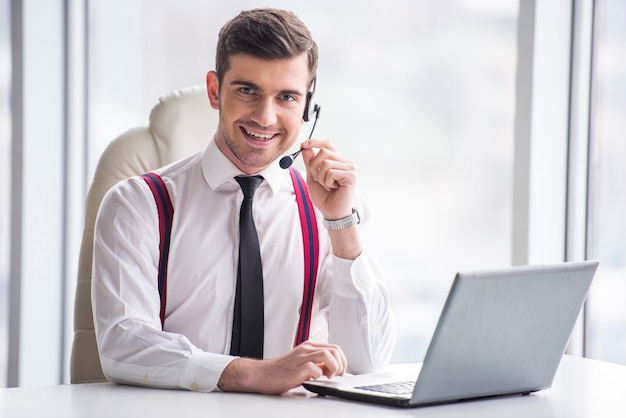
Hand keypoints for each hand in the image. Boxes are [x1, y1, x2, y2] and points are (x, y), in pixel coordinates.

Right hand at [217, 341, 347, 394]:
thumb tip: (330, 369)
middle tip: (336, 375)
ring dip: (333, 367)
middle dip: (341, 363)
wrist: (261, 375)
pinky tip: (313, 379)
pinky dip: (318, 375)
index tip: (340, 370)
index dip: (342, 359)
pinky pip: (314, 368)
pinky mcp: (296, 369)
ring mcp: (301, 358)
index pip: (334, 347)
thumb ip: (315, 362)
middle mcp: (306, 349)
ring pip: (327, 355)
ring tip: (328, 376)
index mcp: (308, 347)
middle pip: (334, 349)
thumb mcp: (301, 362)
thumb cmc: (279, 371)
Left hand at [300, 138, 356, 220]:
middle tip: (318, 179)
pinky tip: (333, 188)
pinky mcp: (351, 176)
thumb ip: (310, 162)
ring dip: (321, 177)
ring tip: (327, 186)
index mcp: (337, 161)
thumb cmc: (324, 197)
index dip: (314, 142)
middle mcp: (346, 162)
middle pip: (323, 152)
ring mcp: (350, 168)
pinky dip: (327, 182)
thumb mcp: (313, 177)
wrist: (332, 213)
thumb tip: (305, 147)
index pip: (327, 144)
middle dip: (314, 166)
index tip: (303, 145)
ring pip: (326, 163)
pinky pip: (331, 172)